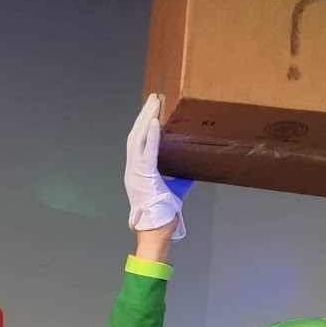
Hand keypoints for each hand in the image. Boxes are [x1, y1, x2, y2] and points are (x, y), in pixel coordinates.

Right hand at [125, 95, 193, 238]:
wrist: (156, 229)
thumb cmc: (163, 214)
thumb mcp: (175, 191)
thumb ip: (181, 180)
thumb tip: (192, 171)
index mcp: (138, 171)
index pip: (139, 141)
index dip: (143, 124)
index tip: (151, 109)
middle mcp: (132, 168)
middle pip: (136, 134)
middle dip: (144, 114)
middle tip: (154, 97)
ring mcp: (134, 171)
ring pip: (137, 138)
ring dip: (146, 118)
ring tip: (155, 102)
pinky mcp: (142, 175)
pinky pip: (146, 151)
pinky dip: (151, 136)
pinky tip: (156, 121)